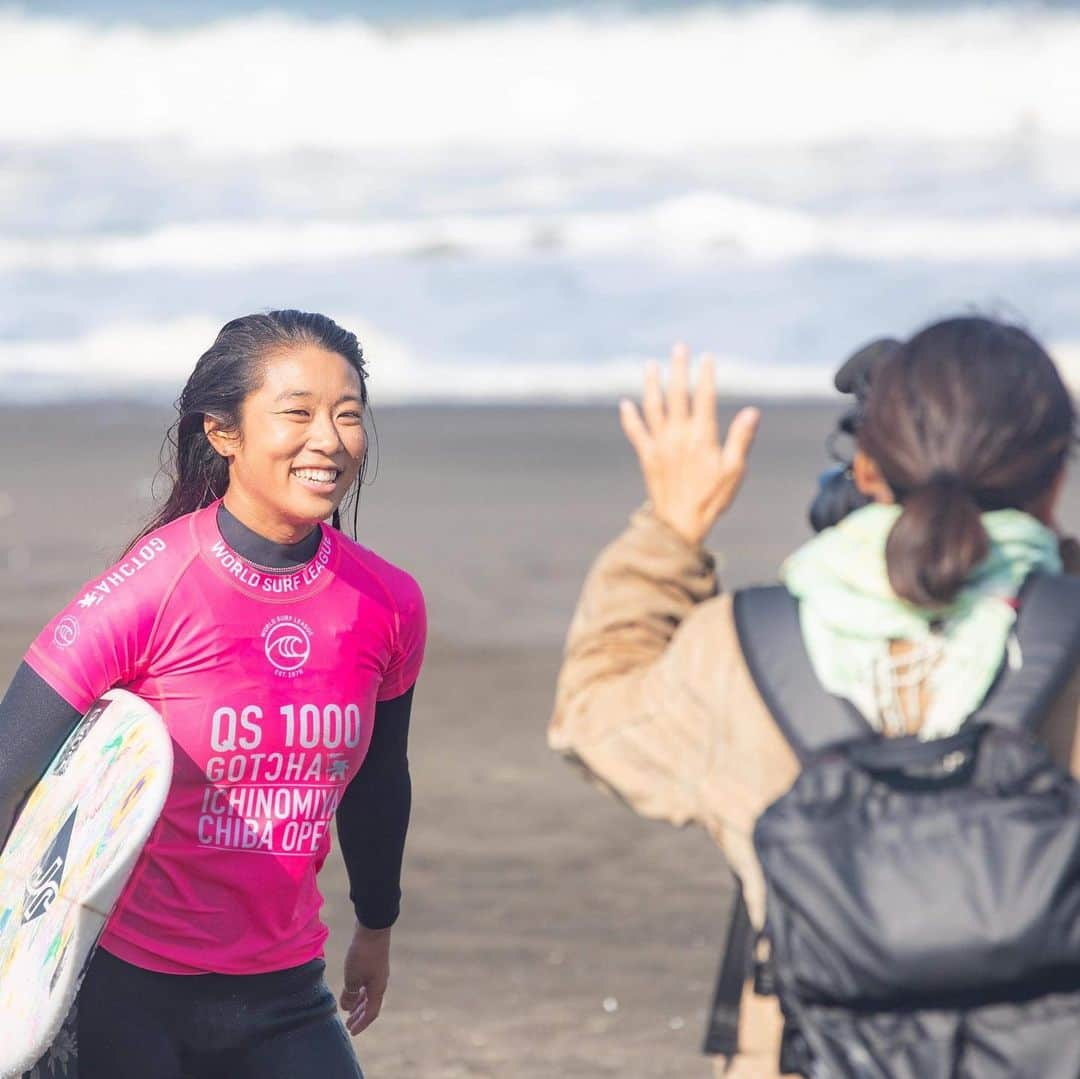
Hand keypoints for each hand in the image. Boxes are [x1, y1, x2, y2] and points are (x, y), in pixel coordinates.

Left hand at [340, 923, 390, 1035]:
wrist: (372, 928)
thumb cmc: (363, 954)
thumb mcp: (352, 977)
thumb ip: (349, 995)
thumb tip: (347, 1007)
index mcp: (378, 989)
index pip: (371, 1013)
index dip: (361, 1024)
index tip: (351, 1032)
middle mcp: (380, 983)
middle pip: (371, 1005)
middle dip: (359, 1016)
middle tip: (348, 1025)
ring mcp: (377, 973)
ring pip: (368, 994)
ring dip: (358, 1004)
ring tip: (348, 1011)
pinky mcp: (373, 964)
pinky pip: (366, 984)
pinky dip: (359, 991)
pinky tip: (351, 990)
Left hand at [619, 344, 759, 547]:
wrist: (679, 524)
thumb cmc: (711, 499)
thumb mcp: (734, 470)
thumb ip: (741, 439)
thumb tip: (753, 411)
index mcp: (702, 437)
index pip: (704, 397)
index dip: (706, 375)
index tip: (707, 357)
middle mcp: (678, 435)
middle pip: (677, 394)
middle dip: (678, 369)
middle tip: (679, 347)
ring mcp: (659, 445)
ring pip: (652, 407)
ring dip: (651, 384)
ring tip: (650, 366)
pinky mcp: (646, 456)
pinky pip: (635, 432)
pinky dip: (629, 417)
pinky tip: (625, 403)